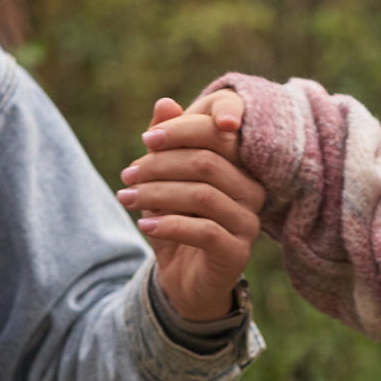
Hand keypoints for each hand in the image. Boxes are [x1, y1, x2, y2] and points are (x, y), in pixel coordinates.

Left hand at [118, 88, 263, 322]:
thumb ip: (166, 144)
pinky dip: (168, 224)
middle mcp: (252, 190)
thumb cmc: (176, 222)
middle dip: (160, 165)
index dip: (181, 131)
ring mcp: (249, 222)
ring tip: (127, 198)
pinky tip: (143, 225)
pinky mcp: (237, 252)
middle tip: (127, 175)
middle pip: (206, 163)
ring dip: (157, 194)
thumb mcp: (163, 181)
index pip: (218, 134)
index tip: (146, 141)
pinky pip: (203, 231)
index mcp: (240, 166)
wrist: (182, 278)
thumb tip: (164, 102)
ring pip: (203, 195)